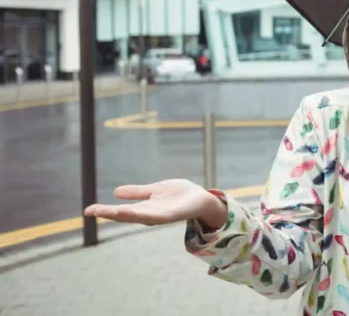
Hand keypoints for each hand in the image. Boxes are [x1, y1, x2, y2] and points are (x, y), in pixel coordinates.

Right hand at [83, 179, 227, 228]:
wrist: (202, 198)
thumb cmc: (180, 195)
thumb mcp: (154, 190)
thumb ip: (137, 193)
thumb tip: (115, 192)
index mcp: (144, 208)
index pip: (121, 210)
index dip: (105, 210)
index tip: (87, 209)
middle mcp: (150, 214)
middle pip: (126, 215)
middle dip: (108, 213)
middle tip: (90, 211)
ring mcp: (160, 216)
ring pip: (139, 217)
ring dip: (124, 215)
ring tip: (109, 212)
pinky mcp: (172, 215)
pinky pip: (156, 216)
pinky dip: (143, 215)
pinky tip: (133, 212)